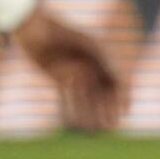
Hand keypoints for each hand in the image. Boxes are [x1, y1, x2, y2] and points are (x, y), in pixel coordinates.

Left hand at [15, 9, 125, 131]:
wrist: (34, 28)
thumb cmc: (60, 31)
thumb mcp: (86, 45)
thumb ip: (101, 61)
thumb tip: (107, 81)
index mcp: (102, 54)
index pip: (117, 79)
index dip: (123, 97)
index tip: (125, 111)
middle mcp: (90, 64)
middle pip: (103, 92)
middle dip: (108, 110)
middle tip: (111, 126)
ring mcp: (75, 71)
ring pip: (87, 98)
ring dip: (92, 114)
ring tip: (95, 130)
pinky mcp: (58, 78)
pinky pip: (68, 97)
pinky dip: (73, 110)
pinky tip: (76, 124)